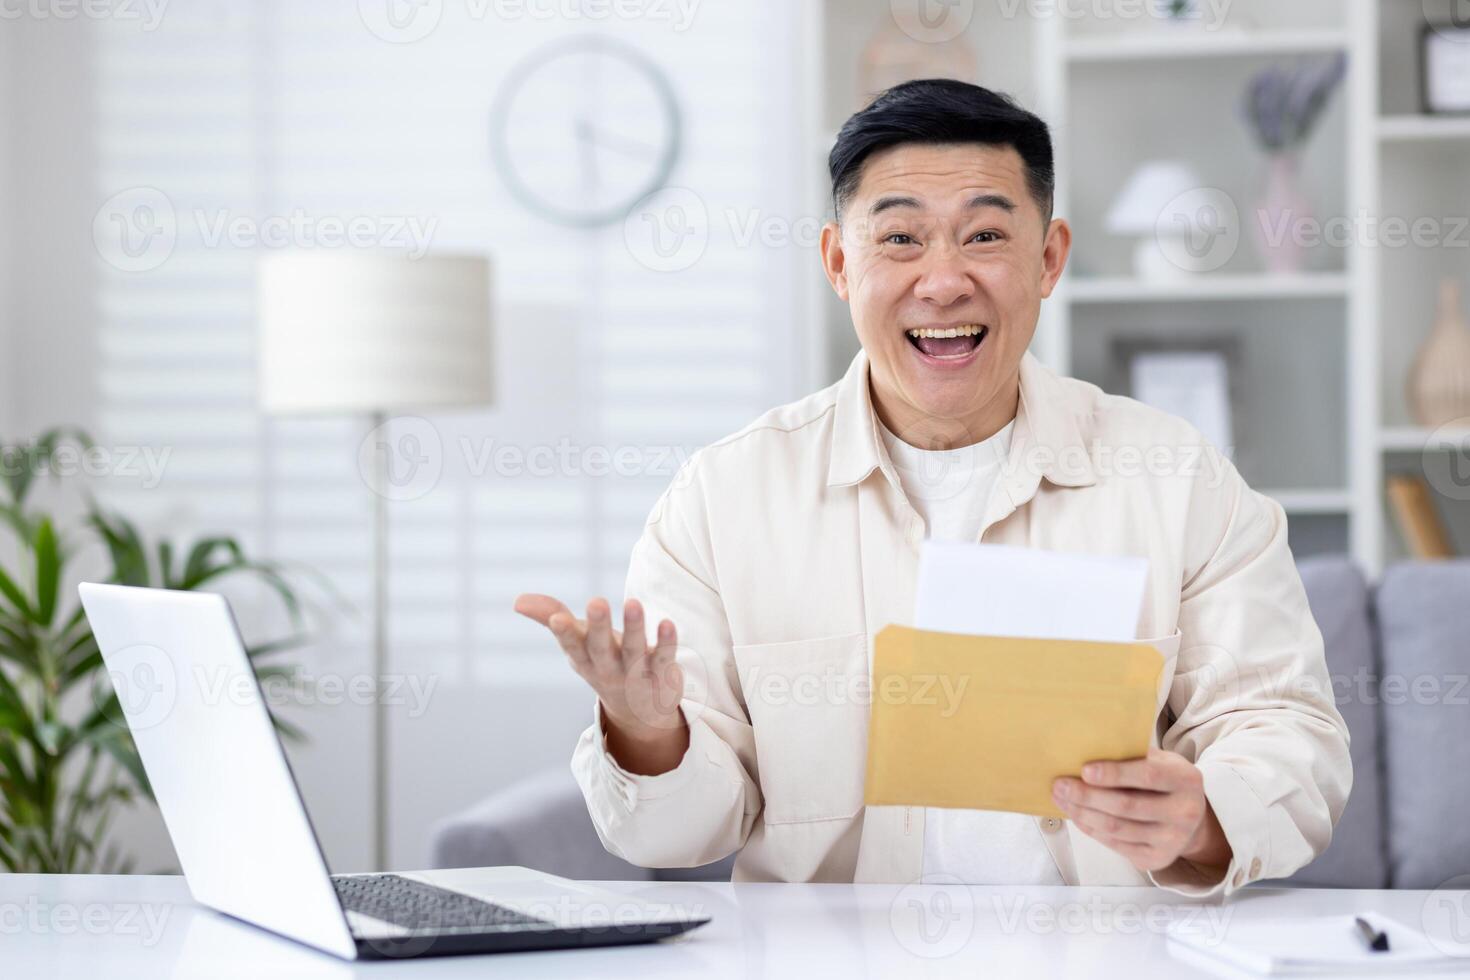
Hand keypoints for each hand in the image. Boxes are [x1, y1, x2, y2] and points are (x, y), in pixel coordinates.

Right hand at [513, 594, 687, 774]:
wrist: (641, 713)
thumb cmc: (603, 664)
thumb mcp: (577, 643)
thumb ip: (551, 617)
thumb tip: (517, 600)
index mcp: (585, 659)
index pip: (573, 647)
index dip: (565, 633)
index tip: (558, 618)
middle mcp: (608, 668)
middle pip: (601, 648)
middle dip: (599, 626)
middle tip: (596, 601)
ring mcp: (636, 674)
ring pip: (634, 650)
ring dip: (634, 628)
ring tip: (633, 603)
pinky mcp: (662, 675)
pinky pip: (664, 658)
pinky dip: (666, 642)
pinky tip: (668, 623)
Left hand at [1051, 747, 1230, 873]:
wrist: (1192, 819)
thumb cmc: (1165, 780)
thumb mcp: (1160, 760)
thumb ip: (1133, 755)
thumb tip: (1086, 747)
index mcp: (1185, 780)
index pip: (1148, 776)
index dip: (1115, 774)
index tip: (1085, 770)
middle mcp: (1184, 812)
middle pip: (1126, 806)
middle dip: (1087, 796)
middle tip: (1060, 785)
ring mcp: (1172, 840)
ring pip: (1117, 828)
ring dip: (1082, 813)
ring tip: (1060, 798)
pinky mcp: (1157, 858)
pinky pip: (1115, 844)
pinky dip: (1091, 828)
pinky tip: (1076, 815)